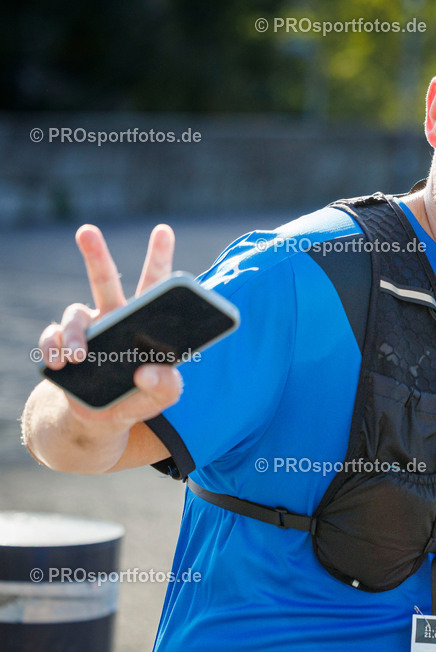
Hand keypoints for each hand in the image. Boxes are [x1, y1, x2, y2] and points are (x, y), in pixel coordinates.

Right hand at [38, 224, 182, 424]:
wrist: (100, 420)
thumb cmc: (138, 398)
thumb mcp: (162, 398)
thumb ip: (167, 387)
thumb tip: (149, 371)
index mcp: (144, 323)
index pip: (155, 286)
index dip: (159, 258)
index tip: (163, 230)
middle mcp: (113, 317)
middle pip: (104, 280)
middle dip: (95, 254)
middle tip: (87, 231)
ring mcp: (87, 330)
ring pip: (74, 313)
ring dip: (73, 334)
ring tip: (79, 357)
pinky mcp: (63, 347)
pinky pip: (51, 337)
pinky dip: (53, 349)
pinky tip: (60, 364)